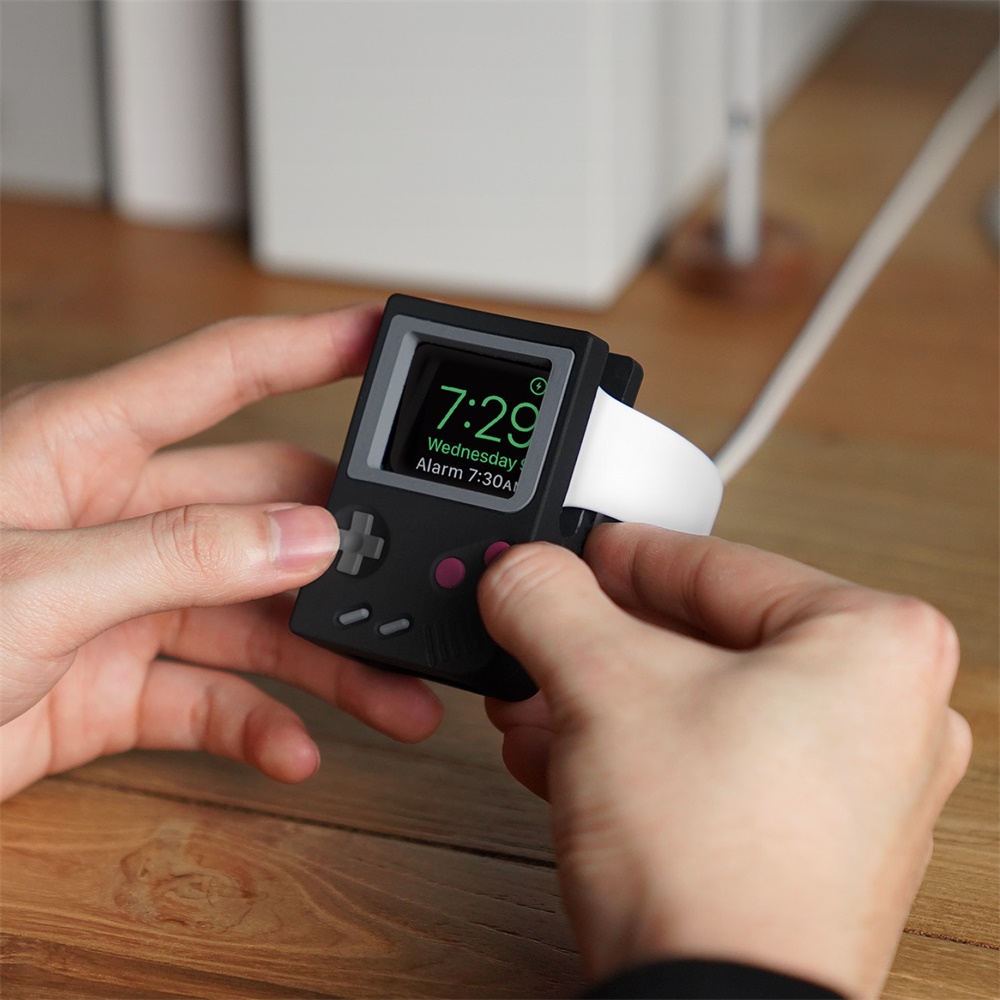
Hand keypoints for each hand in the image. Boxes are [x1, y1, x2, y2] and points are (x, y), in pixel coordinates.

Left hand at [1, 305, 442, 800]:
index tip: (382, 336)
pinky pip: (207, 698)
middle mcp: (111, 520)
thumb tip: (305, 536)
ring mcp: (116, 605)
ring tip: (390, 696)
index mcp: (80, 450)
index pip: (220, 373)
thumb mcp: (34, 583)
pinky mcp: (109, 687)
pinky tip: (296, 749)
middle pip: (263, 511)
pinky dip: (256, 725)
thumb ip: (181, 554)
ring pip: (251, 618)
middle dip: (343, 548)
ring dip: (324, 661)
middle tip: (407, 578)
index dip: (309, 347)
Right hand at [479, 524, 970, 998]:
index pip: (717, 564)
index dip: (624, 555)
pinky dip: (643, 753)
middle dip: (604, 644)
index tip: (576, 555)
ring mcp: (861, 792)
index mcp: (879, 644)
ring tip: (540, 702)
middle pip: (707, 641)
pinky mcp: (819, 851)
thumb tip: (522, 572)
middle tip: (547, 632)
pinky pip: (716, 766)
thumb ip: (549, 599)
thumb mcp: (601, 684)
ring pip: (704, 708)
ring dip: (610, 701)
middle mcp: (892, 717)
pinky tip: (571, 759)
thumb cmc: (708, 864)